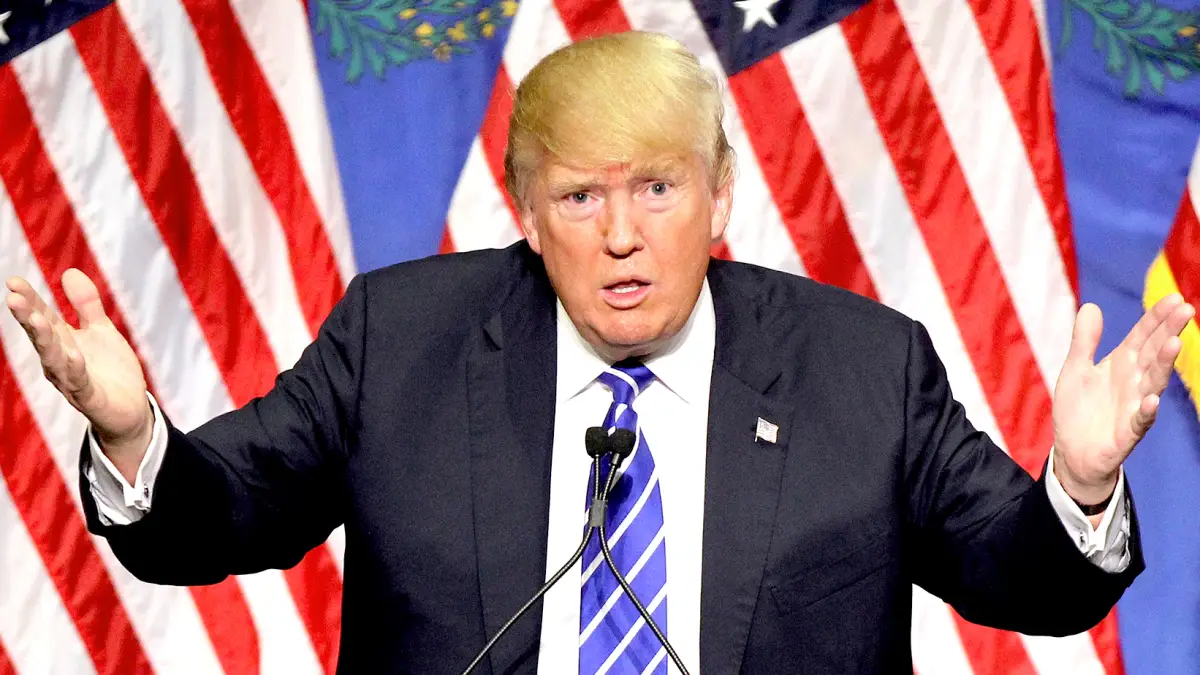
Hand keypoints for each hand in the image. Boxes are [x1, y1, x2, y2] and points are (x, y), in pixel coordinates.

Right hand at [6, 270, 151, 479]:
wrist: (130, 409)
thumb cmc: (110, 370)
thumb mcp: (101, 331)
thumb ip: (87, 305)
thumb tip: (69, 272)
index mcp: (62, 342)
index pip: (42, 317)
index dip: (29, 300)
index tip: (13, 280)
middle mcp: (60, 361)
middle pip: (41, 336)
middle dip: (28, 316)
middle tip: (12, 297)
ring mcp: (72, 380)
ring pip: (54, 358)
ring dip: (45, 340)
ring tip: (37, 319)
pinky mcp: (90, 398)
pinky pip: (80, 382)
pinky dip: (75, 369)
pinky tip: (73, 355)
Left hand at [1052, 294, 1194, 505]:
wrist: (1072, 452)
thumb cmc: (1078, 409)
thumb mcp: (1076, 369)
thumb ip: (1084, 341)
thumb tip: (1091, 305)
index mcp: (1121, 364)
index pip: (1143, 336)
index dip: (1157, 318)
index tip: (1174, 298)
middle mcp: (1133, 382)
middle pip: (1154, 353)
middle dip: (1169, 331)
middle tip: (1186, 309)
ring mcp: (1134, 405)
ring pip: (1153, 382)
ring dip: (1164, 364)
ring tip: (1174, 343)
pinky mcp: (1128, 432)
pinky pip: (1141, 420)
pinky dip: (1147, 410)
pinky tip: (1152, 399)